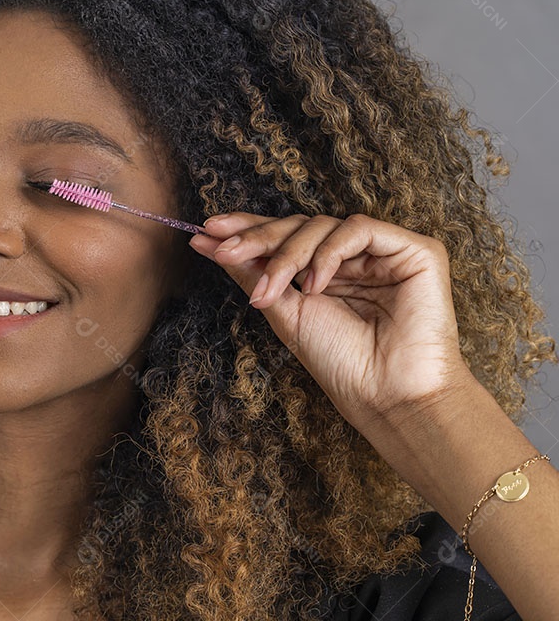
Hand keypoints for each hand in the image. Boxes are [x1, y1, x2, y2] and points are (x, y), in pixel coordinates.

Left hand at [188, 212, 470, 432]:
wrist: (386, 396)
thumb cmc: (340, 362)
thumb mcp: (283, 311)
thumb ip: (251, 273)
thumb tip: (206, 241)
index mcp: (326, 272)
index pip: (284, 238)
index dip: (248, 229)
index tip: (206, 230)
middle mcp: (355, 258)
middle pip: (299, 226)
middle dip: (258, 237)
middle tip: (225, 250)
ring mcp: (384, 252)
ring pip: (322, 226)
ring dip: (287, 255)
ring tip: (272, 291)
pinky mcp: (415, 251)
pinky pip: (358, 229)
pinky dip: (328, 254)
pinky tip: (316, 286)